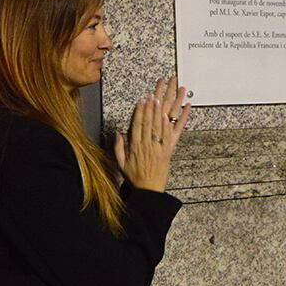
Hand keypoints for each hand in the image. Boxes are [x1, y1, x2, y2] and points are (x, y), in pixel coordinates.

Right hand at [114, 75, 190, 191]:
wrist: (148, 190)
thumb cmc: (135, 178)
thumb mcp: (120, 164)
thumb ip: (117, 148)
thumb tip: (117, 134)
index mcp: (134, 147)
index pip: (136, 125)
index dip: (139, 112)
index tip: (140, 101)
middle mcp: (146, 146)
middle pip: (147, 123)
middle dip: (149, 107)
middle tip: (151, 95)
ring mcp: (157, 148)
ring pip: (157, 127)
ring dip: (158, 112)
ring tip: (160, 100)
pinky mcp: (166, 152)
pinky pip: (168, 136)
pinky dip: (168, 125)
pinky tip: (168, 116)